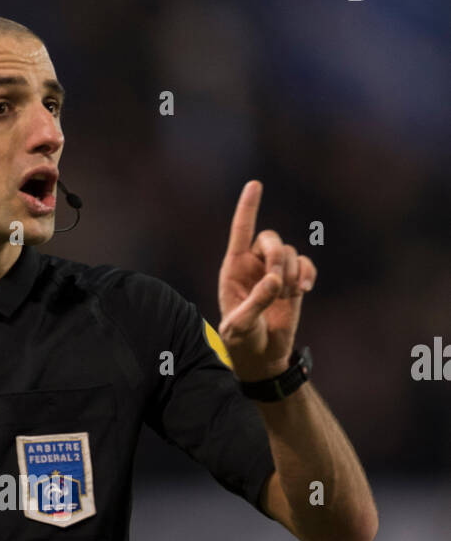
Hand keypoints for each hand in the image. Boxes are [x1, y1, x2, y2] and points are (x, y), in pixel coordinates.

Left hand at [217, 180, 316, 380]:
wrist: (261, 356)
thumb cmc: (241, 341)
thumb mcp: (240, 327)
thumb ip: (256, 303)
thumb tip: (275, 280)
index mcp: (233, 269)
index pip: (240, 232)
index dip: (248, 208)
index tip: (255, 184)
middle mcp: (253, 265)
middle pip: (270, 238)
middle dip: (278, 257)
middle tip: (278, 284)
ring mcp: (274, 272)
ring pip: (290, 252)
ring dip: (292, 272)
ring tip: (288, 296)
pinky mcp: (293, 281)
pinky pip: (305, 264)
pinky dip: (307, 273)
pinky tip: (304, 290)